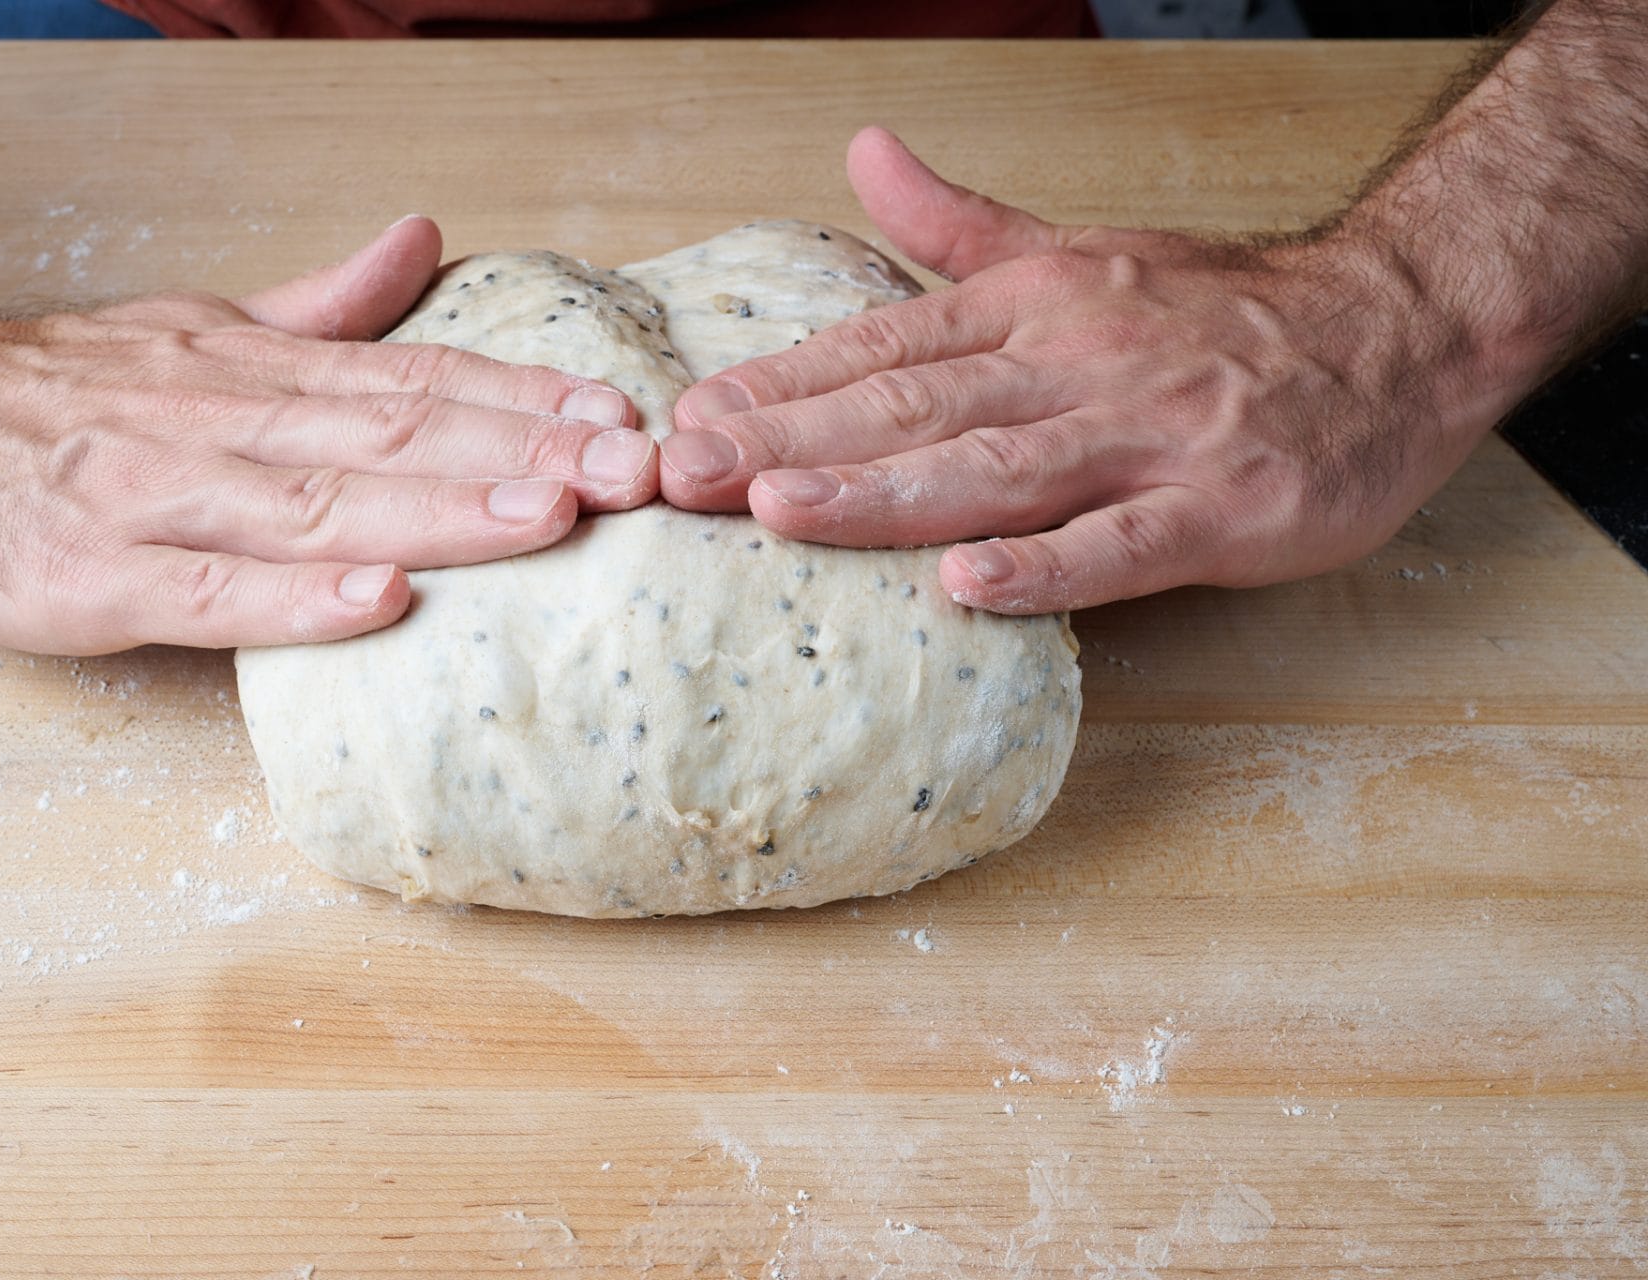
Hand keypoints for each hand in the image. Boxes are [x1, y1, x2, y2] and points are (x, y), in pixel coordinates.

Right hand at [0, 216, 656, 653]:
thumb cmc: (59, 386)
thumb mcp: (200, 325)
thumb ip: (322, 305)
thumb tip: (425, 240)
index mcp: (254, 371)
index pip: (412, 383)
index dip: (520, 399)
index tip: (621, 415)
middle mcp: (221, 423)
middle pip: (390, 440)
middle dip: (521, 454)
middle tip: (632, 469)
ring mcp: (157, 497)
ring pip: (316, 506)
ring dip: (438, 514)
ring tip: (548, 518)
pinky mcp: (91, 575)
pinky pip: (205, 590)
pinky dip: (292, 599)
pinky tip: (379, 604)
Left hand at [659, 127, 1522, 613]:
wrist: (1400, 328)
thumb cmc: (1223, 311)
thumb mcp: (1082, 251)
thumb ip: (961, 226)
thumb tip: (865, 155)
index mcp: (1036, 303)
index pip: (884, 345)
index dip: (783, 382)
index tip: (688, 418)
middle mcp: (1079, 360)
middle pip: (915, 404)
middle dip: (790, 439)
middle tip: (683, 474)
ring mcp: (1150, 435)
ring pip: (997, 468)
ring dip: (884, 491)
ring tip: (781, 511)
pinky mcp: (1222, 509)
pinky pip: (1121, 544)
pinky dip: (1045, 568)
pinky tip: (966, 587)